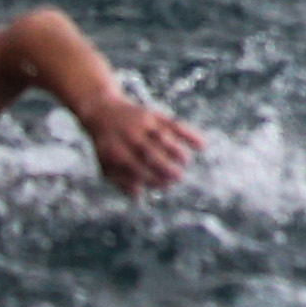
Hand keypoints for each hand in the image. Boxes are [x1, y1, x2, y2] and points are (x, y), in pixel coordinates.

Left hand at [76, 88, 199, 194]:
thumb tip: (138, 195)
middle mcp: (129, 137)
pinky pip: (174, 124)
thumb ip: (120, 180)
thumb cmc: (109, 145)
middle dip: (166, 167)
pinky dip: (189, 134)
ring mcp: (142, 124)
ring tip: (185, 162)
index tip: (165, 186)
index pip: (137, 169)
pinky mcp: (153, 114)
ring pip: (163, 137)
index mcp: (116, 152)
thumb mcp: (107, 163)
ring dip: (176, 150)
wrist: (104, 111)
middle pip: (151, 154)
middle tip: (179, 177)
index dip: (153, 179)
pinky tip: (201, 144)